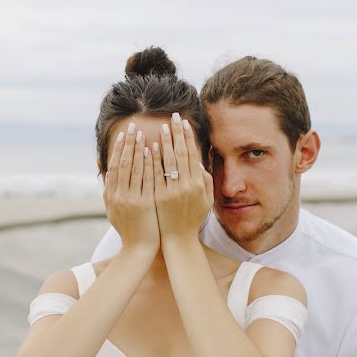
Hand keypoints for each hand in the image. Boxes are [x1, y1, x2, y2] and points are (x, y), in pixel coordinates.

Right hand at [103, 121, 159, 255]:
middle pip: (123, 163)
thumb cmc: (129, 228)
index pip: (115, 166)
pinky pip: (147, 179)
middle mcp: (118, 195)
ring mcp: (131, 199)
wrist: (138, 249)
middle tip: (133, 126)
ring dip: (139, 149)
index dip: (119, 149)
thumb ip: (110, 190)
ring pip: (135, 168)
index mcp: (111, 195)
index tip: (124, 134)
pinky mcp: (144, 204)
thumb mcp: (113, 209)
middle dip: (128, 143)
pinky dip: (149, 163)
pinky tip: (153, 151)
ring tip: (143, 133)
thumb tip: (107, 171)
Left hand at [153, 113, 212, 242]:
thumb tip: (197, 161)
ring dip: (165, 143)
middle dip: (177, 133)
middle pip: (181, 154)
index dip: (188, 137)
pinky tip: (149, 148)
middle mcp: (186, 186)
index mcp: (199, 185)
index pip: (192, 154)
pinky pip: (155, 175)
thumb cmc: (192, 218)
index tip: (184, 123)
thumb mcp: (206, 200)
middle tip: (173, 117)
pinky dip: (153, 161)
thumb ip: (206, 180)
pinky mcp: (158, 197)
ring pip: (168, 162)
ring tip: (162, 127)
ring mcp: (172, 192)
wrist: (178, 239)